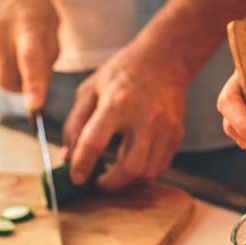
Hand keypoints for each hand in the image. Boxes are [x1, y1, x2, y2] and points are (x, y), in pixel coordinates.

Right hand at [0, 0, 58, 110]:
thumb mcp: (50, 23)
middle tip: (27, 76)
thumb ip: (49, 57)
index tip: (34, 105)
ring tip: (9, 47)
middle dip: (20, 86)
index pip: (30, 59)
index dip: (33, 85)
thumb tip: (38, 88)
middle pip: (7, 79)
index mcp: (27, 23)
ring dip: (5, 72)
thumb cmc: (28, 2)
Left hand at [61, 46, 186, 190]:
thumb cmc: (124, 72)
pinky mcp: (176, 135)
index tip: (76, 177)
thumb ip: (75, 123)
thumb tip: (69, 156)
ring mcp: (164, 128)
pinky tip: (132, 165)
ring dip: (128, 182)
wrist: (165, 59)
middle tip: (99, 183)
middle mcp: (144, 118)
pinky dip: (144, 174)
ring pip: (148, 173)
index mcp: (117, 103)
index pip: (94, 142)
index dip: (81, 165)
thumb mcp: (90, 89)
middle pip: (130, 167)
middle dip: (111, 184)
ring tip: (115, 174)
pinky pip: (161, 167)